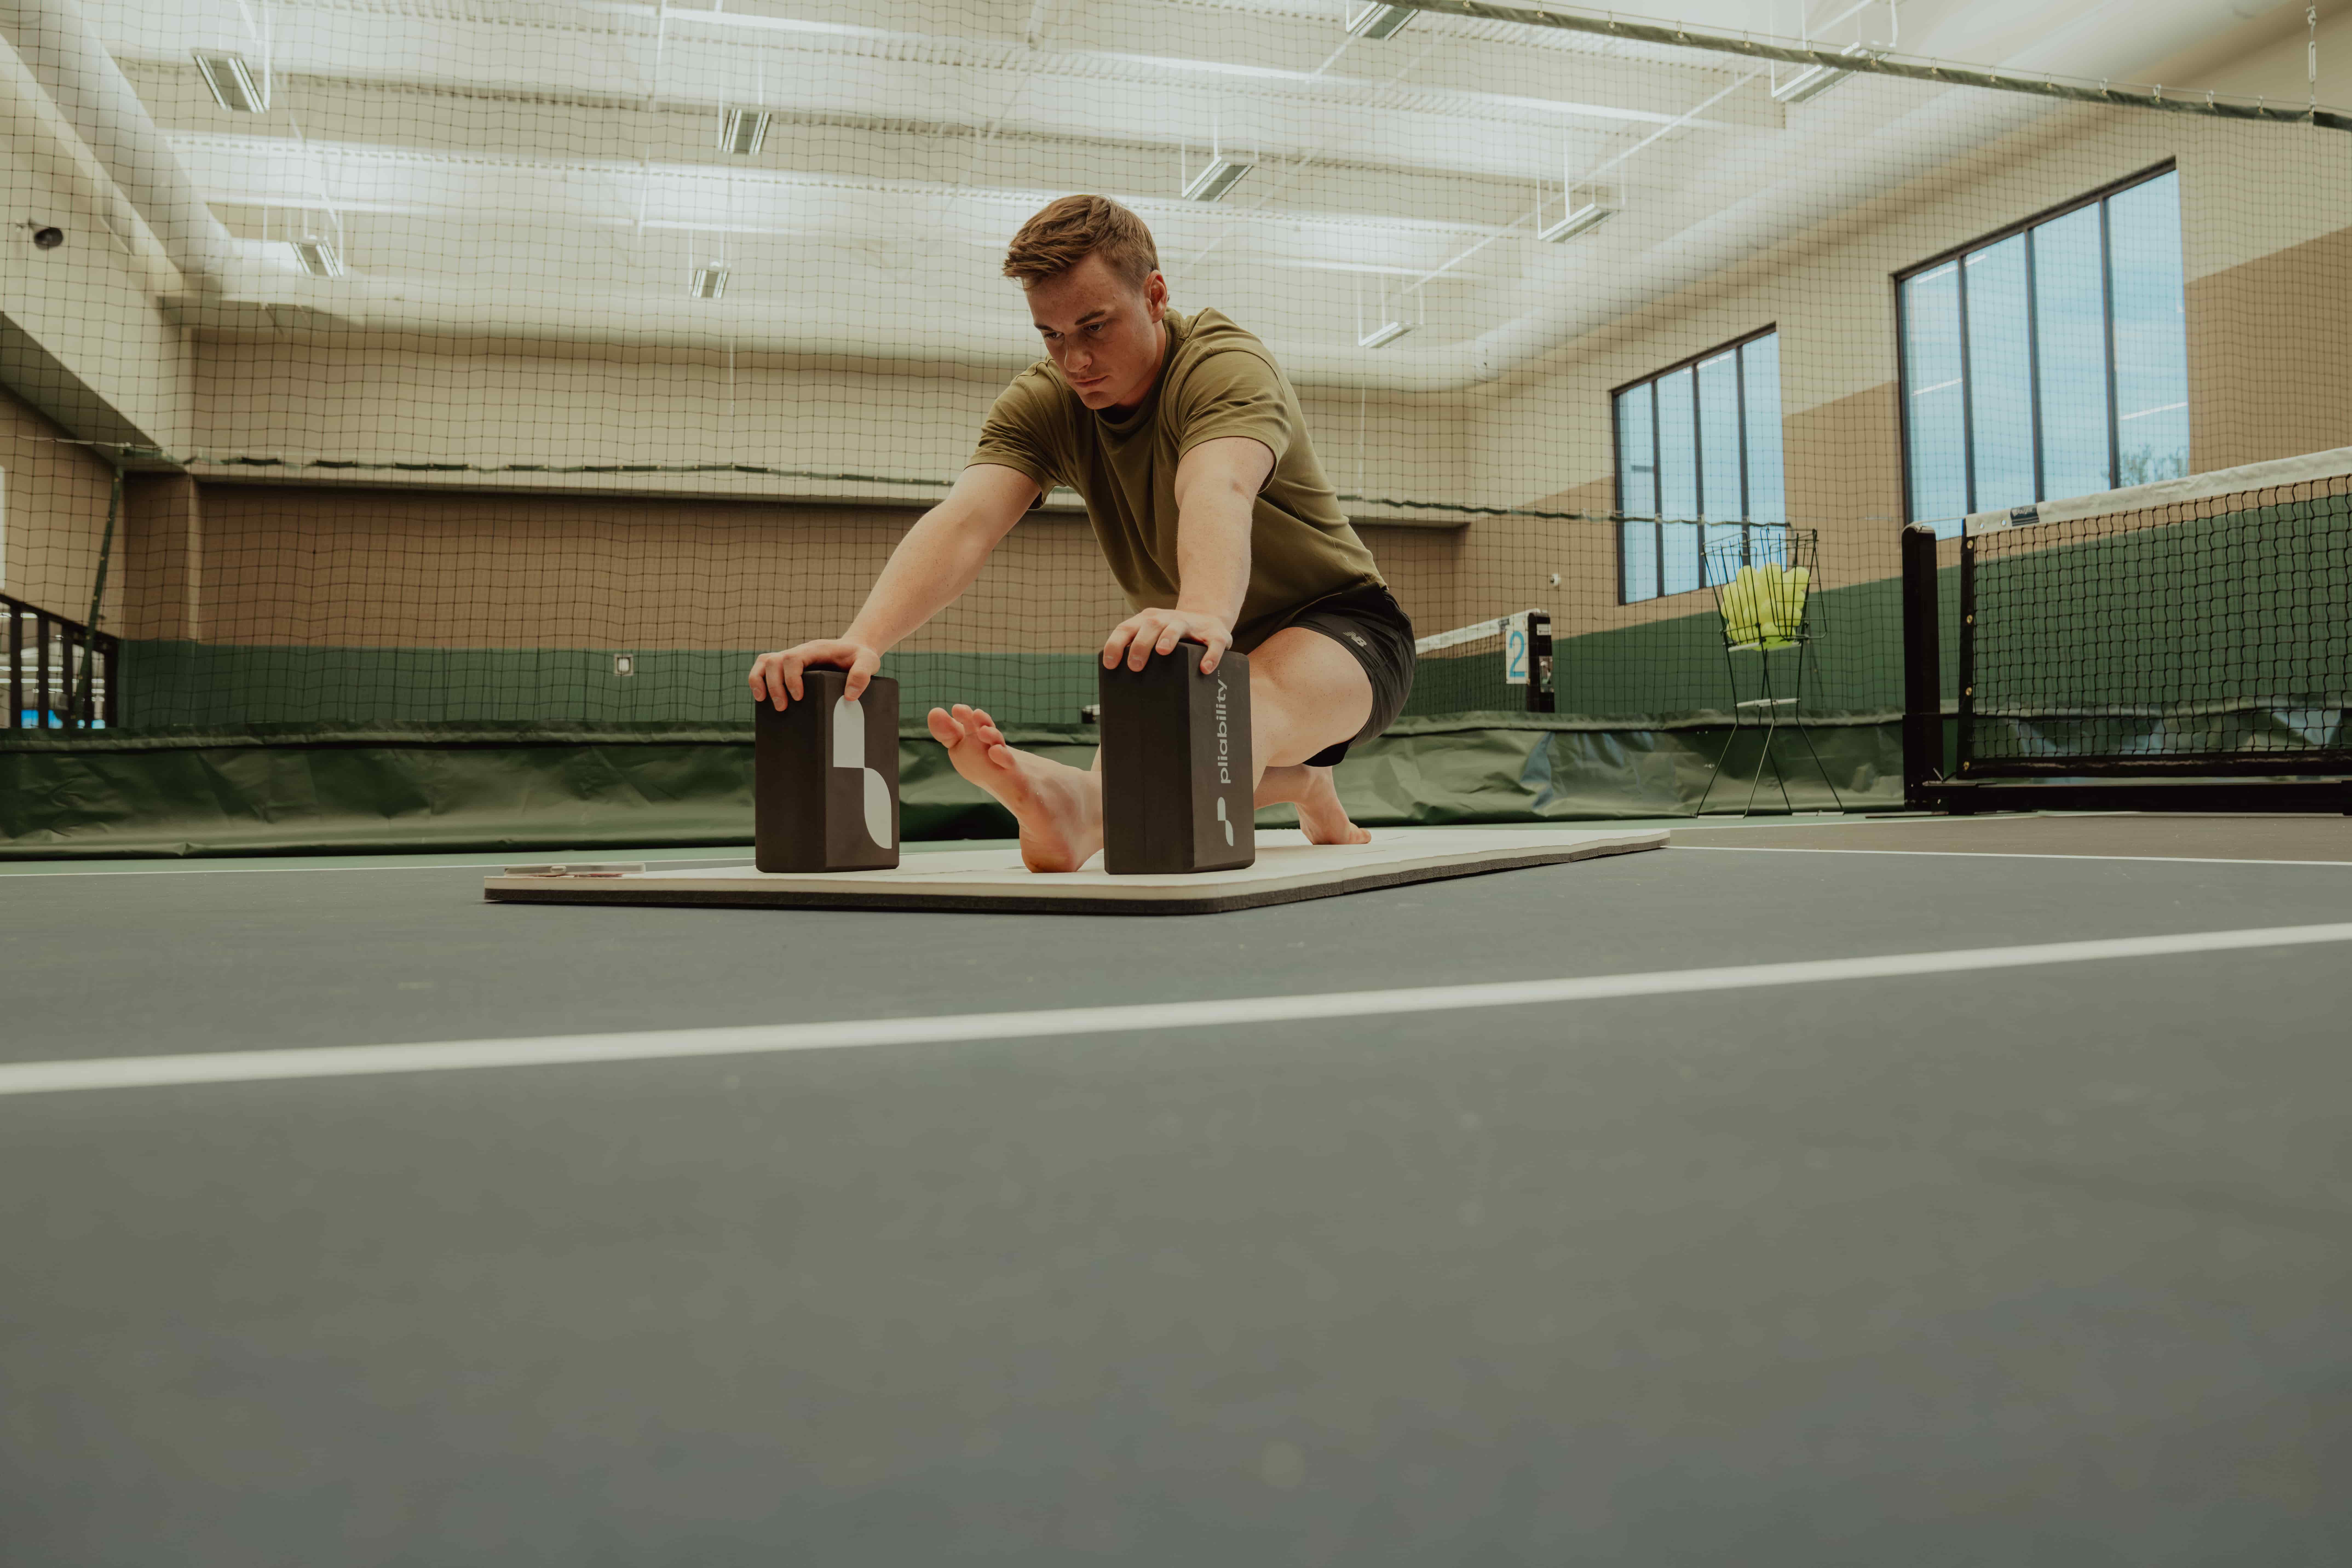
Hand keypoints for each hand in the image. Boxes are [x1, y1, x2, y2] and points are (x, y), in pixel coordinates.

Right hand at [748, 639, 880, 709]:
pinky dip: (758, 679)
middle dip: (774, 685)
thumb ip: (862, 675)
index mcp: (816, 649)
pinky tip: (761, 697)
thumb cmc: (860, 657)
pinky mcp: (788, 667)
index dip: (791, 678)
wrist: (855, 650)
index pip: (794, 658)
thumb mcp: (869, 662)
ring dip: (760, 680)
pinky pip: (765, 667)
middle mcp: (800, 651)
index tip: (799, 697)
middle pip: (774, 661)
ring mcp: (792, 657)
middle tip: (783, 707)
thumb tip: (849, 696)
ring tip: (763, 701)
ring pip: (764, 662)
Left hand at [1102, 608, 1232, 673]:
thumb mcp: (1153, 639)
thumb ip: (1137, 654)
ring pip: (1177, 627)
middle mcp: (1168, 619)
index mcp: (1148, 621)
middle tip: (1135, 666)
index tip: (1110, 664)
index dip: (1115, 645)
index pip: (1126, 628)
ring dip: (1168, 637)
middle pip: (1151, 625)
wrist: (1209, 618)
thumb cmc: (1172, 638)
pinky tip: (1205, 668)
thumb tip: (1119, 689)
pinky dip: (1210, 655)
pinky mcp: (1215, 634)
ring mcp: (1191, 624)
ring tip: (1162, 652)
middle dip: (1141, 644)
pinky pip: (1214, 642)